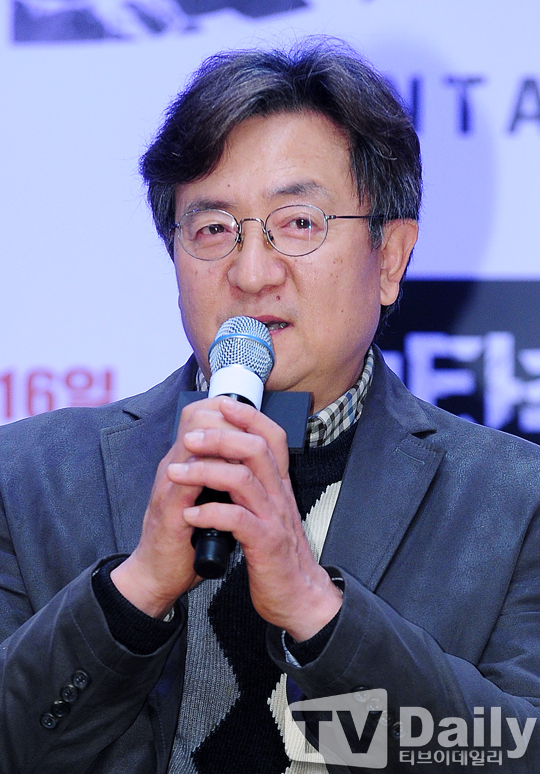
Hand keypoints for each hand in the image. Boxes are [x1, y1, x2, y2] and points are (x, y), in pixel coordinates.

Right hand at [111, 396, 240, 618]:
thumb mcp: (207, 498)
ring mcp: (169, 485)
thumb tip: (250, 462)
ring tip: (247, 456)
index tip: (253, 420)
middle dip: (232, 422)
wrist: (157, 575)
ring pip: (193, 443)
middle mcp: (174, 465)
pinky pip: (187, 481)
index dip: (229, 409)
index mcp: (185, 462)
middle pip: (199, 418)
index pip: (202, 414)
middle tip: (253, 437)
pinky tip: (232, 482)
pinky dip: (212, 477)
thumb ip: (221, 477)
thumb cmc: (186, 537)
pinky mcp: (168, 510)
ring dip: (226, 445)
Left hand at [175, 397, 342, 640]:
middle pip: (255, 449)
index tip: (222, 404)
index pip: (271, 437)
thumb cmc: (276, 555)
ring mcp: (274, 519)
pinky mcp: (266, 545)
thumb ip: (255, 488)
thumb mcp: (269, 513)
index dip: (248, 416)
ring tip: (176, 472)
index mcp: (278, 486)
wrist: (298, 599)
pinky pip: (238, 520)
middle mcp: (279, 496)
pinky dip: (211, 512)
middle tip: (189, 437)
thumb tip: (231, 462)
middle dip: (220, 436)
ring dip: (206, 470)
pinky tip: (192, 514)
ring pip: (243, 479)